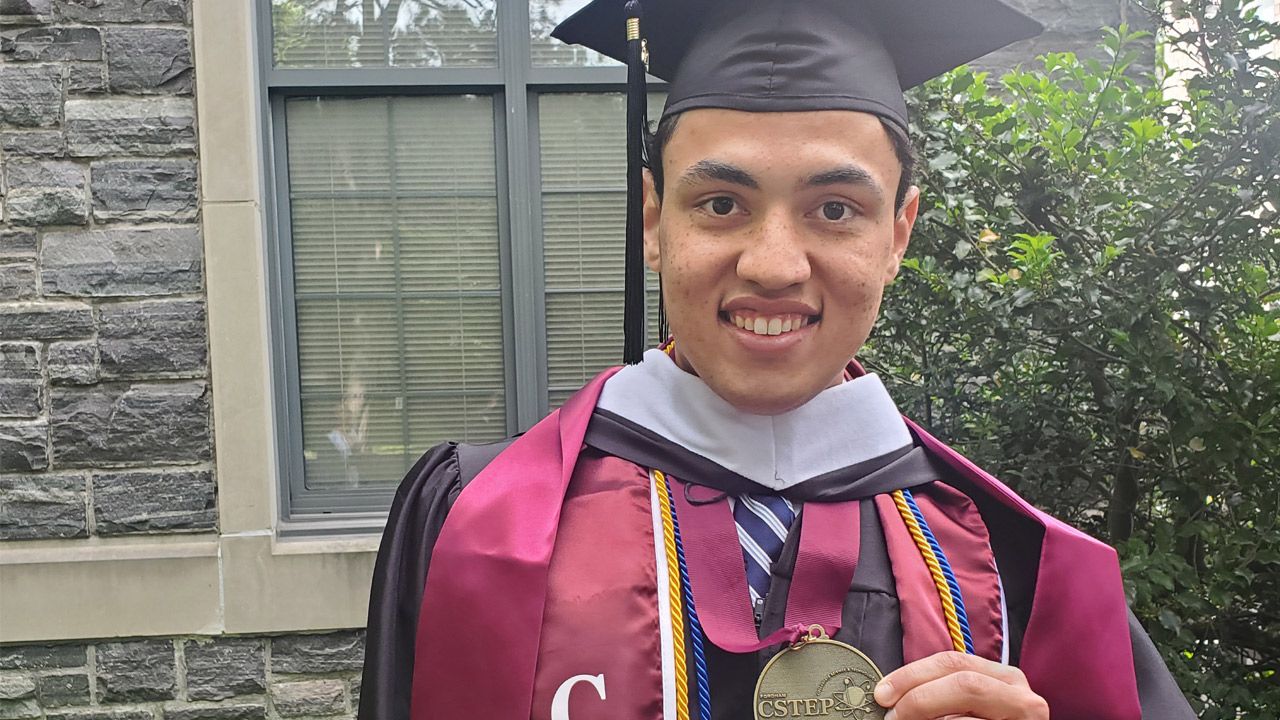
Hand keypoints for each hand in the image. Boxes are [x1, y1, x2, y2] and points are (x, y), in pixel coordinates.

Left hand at [873, 651, 1048, 719]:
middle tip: (892, 715)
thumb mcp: (966, 706)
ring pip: (967, 711)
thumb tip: (891, 695)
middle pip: (963, 681)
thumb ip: (941, 694)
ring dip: (931, 718)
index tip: (882, 693)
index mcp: (1003, 678)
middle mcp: (1020, 694)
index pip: (952, 662)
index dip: (912, 675)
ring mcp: (1027, 717)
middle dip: (919, 697)